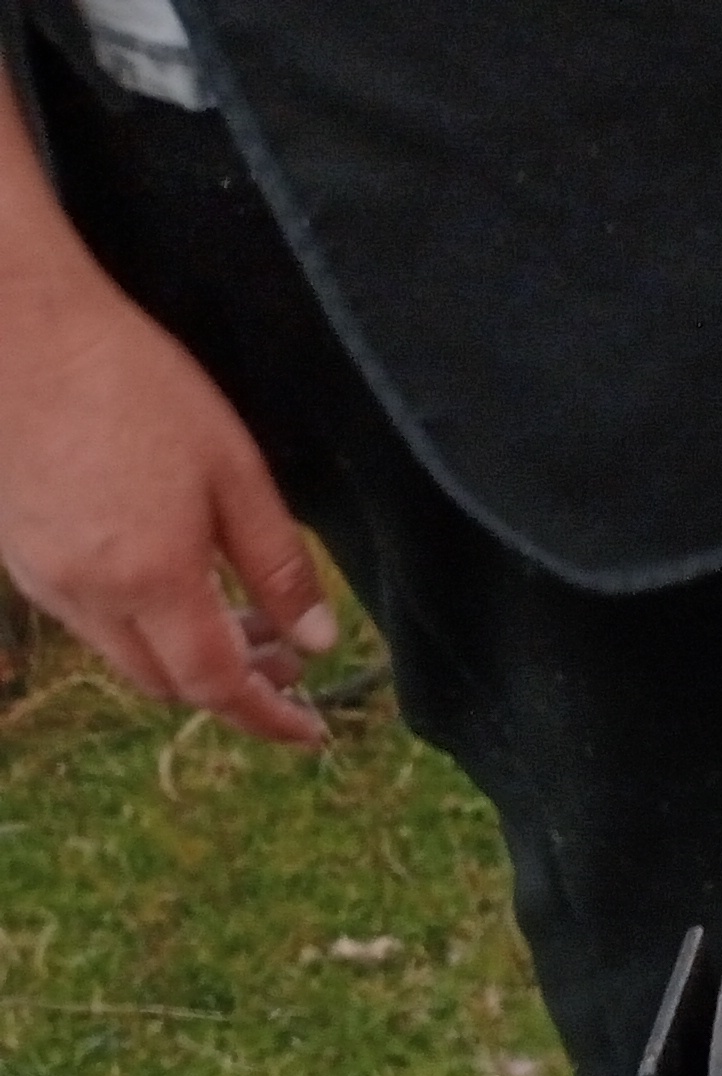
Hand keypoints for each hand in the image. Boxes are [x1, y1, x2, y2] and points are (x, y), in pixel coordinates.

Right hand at [0, 278, 332, 745]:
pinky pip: (85, 619)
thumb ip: (278, 566)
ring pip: (123, 655)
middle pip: (168, 683)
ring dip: (185, 657)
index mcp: (150, 579)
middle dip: (233, 688)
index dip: (270, 719)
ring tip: (242, 617)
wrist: (16, 323)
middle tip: (287, 657)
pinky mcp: (13, 551)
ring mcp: (39, 575)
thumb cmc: (132, 381)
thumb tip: (317, 640)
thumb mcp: (234, 472)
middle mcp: (85, 593)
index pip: (218, 687)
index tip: (311, 731)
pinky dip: (139, 626)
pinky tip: (172, 583)